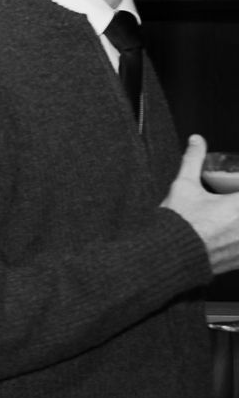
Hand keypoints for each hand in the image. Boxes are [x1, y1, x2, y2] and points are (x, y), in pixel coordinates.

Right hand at [162, 136, 238, 274]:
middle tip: (230, 201)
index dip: (237, 185)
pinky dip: (237, 241)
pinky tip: (231, 236)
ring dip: (238, 224)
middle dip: (236, 202)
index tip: (233, 188)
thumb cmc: (177, 224)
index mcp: (238, 206)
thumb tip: (196, 140)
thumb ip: (193, 161)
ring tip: (230, 221)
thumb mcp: (183, 187)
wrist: (166, 257)